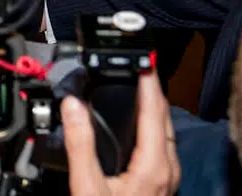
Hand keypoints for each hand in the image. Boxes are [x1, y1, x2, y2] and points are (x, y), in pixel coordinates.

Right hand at [62, 72, 179, 194]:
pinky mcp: (163, 185)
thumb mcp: (87, 186)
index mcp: (154, 166)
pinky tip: (142, 124)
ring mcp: (169, 178)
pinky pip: (163, 145)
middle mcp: (168, 170)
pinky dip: (154, 125)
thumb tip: (73, 106)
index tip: (143, 58)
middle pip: (165, 118)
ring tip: (141, 87)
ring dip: (155, 107)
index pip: (154, 111)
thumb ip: (80, 146)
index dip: (148, 82)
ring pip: (166, 131)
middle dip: (152, 90)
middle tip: (140, 66)